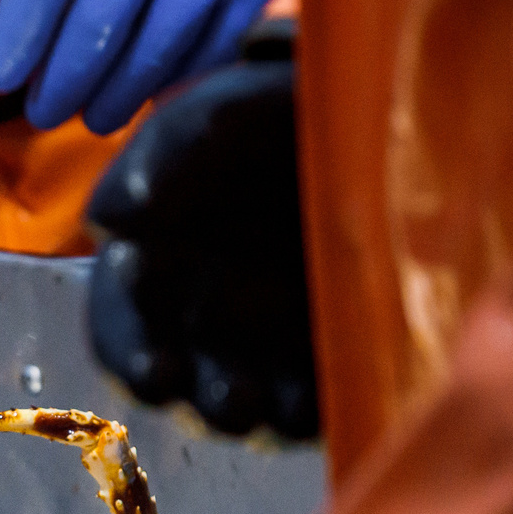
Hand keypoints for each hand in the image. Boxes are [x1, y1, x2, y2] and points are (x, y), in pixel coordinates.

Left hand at [0, 0, 289, 134]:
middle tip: (42, 113)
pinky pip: (208, 47)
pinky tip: (149, 94)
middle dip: (60, 84)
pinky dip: (172, 80)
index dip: (17, 39)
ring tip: (91, 117)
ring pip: (152, 53)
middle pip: (94, 33)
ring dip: (114, 97)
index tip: (1, 78)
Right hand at [84, 48, 317, 437]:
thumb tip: (111, 217)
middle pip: (165, 361)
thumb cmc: (299, 108)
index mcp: (168, 245)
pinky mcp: (323, 354)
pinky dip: (302, 412)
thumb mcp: (235, 101)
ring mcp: (261, 334)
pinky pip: (304, 404)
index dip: (125, 340)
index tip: (149, 364)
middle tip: (187, 386)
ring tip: (248, 400)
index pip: (122, 307)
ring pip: (226, 394)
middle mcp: (204, 298)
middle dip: (169, 381)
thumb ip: (171, 145)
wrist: (401, 115)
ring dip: (228, 405)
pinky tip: (310, 402)